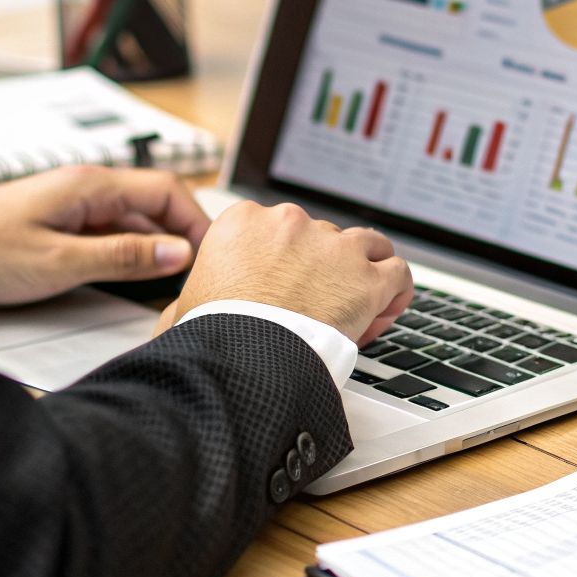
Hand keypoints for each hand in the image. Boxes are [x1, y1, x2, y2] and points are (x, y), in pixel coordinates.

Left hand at [0, 166, 210, 305]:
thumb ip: (124, 256)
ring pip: (137, 219)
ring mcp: (77, 203)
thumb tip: (178, 252)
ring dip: (158, 245)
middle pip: (158, 203)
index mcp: (92, 186)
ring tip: (172, 281)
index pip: (168, 190)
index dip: (197, 223)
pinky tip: (134, 276)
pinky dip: (132, 250)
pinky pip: (114, 230)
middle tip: (200, 272)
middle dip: (184, 235)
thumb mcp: (60, 263)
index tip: (211, 255)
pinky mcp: (65, 221)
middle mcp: (89, 187)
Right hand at [165, 201, 413, 343]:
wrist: (244, 354)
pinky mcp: (366, 275)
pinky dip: (397, 288)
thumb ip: (191, 298)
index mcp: (244, 222)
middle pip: (321, 239)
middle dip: (326, 271)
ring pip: (366, 245)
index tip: (293, 290)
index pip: (278, 231)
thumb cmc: (214, 333)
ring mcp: (333, 246)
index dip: (292, 262)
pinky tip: (389, 305)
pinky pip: (397, 270)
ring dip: (365, 269)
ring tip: (364, 301)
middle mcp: (291, 223)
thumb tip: (180, 314)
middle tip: (322, 308)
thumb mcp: (183, 308)